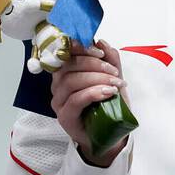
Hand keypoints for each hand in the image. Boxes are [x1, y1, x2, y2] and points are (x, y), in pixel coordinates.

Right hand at [51, 38, 127, 166]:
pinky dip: (93, 93)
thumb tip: (102, 42)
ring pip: (71, 82)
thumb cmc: (109, 104)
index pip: (66, 54)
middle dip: (94, 64)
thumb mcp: (114, 77)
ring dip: (97, 79)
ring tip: (115, 85)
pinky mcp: (64, 116)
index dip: (81, 48)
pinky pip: (75, 99)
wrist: (110, 132)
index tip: (100, 51)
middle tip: (114, 72)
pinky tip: (108, 93)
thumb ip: (110, 59)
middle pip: (68, 66)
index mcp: (67, 72)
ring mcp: (59, 101)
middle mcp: (58, 85)